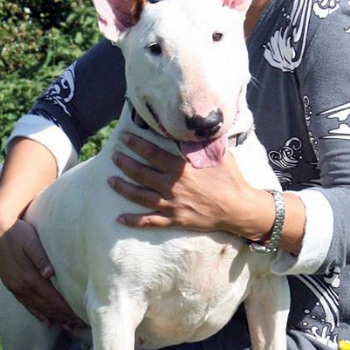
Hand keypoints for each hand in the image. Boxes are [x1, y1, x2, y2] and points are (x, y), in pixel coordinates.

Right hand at [0, 215, 86, 330]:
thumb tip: (51, 273)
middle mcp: (22, 286)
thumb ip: (41, 258)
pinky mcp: (12, 285)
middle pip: (47, 306)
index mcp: (29, 277)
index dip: (66, 310)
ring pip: (38, 308)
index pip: (52, 298)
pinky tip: (46, 321)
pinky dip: (38, 314)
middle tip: (79, 327)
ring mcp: (16, 287)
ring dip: (53, 318)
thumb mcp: (31, 242)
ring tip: (67, 327)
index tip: (79, 318)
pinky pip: (27, 304)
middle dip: (64, 317)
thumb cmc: (18, 233)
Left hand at [108, 132, 273, 239]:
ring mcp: (171, 204)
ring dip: (122, 187)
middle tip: (113, 155)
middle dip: (124, 162)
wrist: (238, 208)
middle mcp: (172, 185)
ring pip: (140, 196)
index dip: (135, 144)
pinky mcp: (174, 220)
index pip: (151, 153)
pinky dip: (133, 220)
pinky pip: (149, 221)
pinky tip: (119, 218)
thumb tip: (192, 127)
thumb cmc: (230, 179)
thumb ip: (200, 143)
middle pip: (141, 173)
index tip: (124, 137)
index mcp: (181, 167)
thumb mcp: (217, 155)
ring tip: (110, 180)